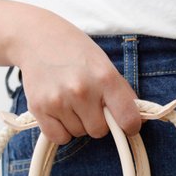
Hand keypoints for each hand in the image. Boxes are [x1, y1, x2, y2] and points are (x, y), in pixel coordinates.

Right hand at [12, 18, 142, 144]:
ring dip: (77, 123)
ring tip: (69, 100)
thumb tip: (138, 122)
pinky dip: (61, 130)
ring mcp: (59, 100)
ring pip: (78, 134)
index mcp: (105, 78)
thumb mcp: (105, 66)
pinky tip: (58, 111)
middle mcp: (82, 90)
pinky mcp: (39, 108)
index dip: (130, 126)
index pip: (128, 119)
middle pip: (99, 131)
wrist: (37, 38)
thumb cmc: (76, 53)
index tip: (127, 124)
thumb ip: (122, 94)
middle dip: (97, 121)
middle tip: (88, 103)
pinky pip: (60, 138)